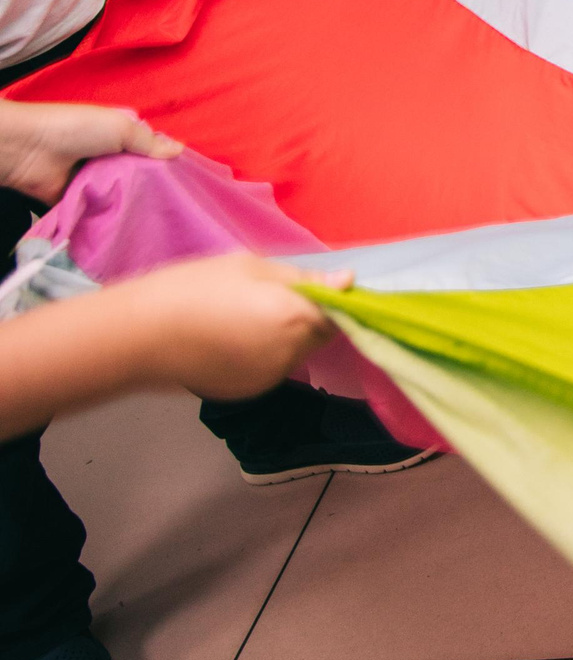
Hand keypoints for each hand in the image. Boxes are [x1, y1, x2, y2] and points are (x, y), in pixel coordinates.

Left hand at [0, 100, 180, 206]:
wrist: (28, 150)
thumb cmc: (77, 129)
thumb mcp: (121, 127)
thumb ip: (149, 142)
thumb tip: (180, 150)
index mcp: (118, 135)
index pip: (147, 149)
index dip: (164, 161)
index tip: (185, 176)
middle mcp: (108, 156)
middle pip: (137, 173)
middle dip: (152, 184)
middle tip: (175, 200)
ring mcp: (93, 179)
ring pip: (122, 193)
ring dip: (133, 201)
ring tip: (158, 215)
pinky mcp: (80, 200)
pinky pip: (101, 209)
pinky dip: (112, 215)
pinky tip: (133, 223)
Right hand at [120, 254, 352, 402]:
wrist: (139, 335)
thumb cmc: (194, 288)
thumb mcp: (251, 267)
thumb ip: (303, 280)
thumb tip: (347, 282)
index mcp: (296, 317)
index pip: (338, 315)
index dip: (328, 303)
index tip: (309, 291)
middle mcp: (291, 353)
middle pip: (318, 336)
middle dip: (304, 319)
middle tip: (266, 299)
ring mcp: (270, 377)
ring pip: (295, 354)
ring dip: (284, 337)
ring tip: (242, 319)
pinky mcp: (249, 392)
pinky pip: (271, 368)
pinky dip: (263, 354)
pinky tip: (230, 340)